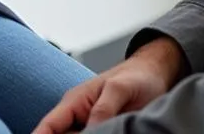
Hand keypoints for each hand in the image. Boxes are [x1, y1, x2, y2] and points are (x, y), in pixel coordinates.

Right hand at [33, 37, 188, 132]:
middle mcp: (78, 116)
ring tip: (106, 133)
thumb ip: (104, 108)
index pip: (48, 126)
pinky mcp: (102, 133)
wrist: (154, 76)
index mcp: (75, 101)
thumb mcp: (120, 89)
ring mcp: (89, 127)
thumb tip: (90, 130)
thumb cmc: (136, 76)